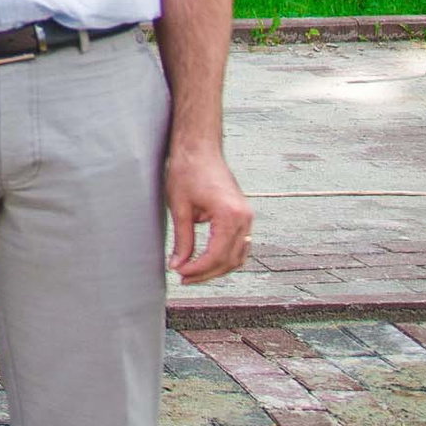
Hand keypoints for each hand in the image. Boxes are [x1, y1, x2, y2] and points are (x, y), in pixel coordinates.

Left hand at [166, 138, 252, 282]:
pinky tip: (206, 260)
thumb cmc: (187, 170)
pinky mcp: (243, 214)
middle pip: (230, 260)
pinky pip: (240, 244)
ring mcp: (247, 216)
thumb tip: (178, 265)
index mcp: (230, 215)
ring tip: (193, 273)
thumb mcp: (180, 207)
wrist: (199, 147)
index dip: (197, 269)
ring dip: (218, 268)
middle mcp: (244, 217)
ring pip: (238, 255)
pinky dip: (226, 256)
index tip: (179, 274)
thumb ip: (182, 240)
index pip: (216, 255)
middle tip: (184, 278)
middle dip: (207, 273)